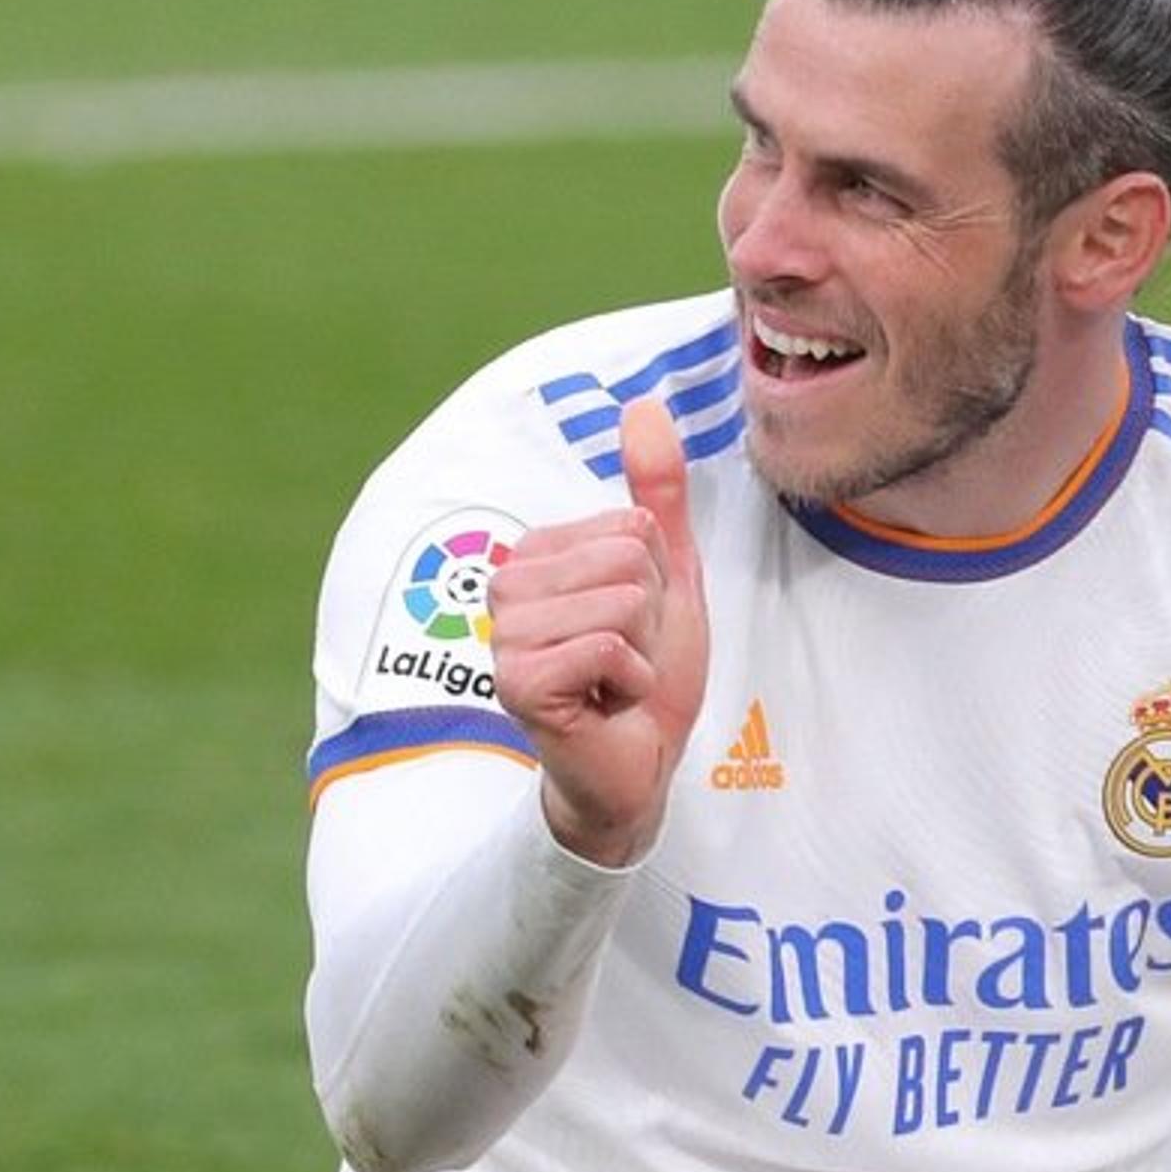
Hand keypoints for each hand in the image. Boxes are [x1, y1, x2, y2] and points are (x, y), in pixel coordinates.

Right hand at [485, 398, 710, 865]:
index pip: (630, 527)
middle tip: (625, 661)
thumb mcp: (665, 576)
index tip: (632, 628)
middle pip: (626, 559)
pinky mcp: (517, 682)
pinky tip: (606, 706)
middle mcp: (506, 586)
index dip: (654, 582)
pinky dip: (630, 682)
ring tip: (615, 683)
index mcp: (536, 554)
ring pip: (620, 602)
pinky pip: (608, 648)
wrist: (637, 766)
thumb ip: (655, 495)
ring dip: (642, 654)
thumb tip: (642, 405)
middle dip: (650, 618)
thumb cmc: (644, 677)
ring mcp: (505, 635)